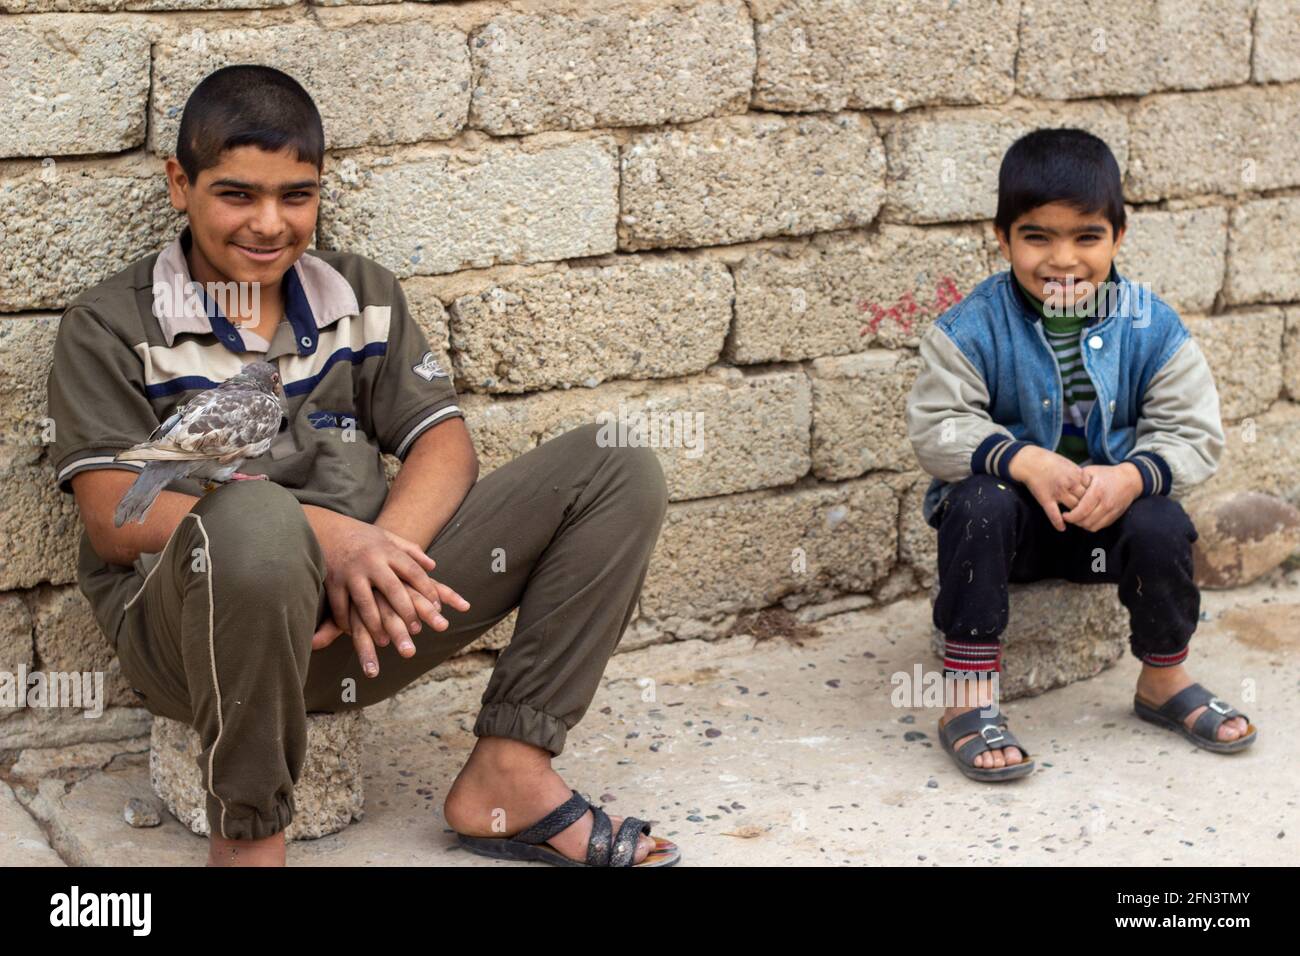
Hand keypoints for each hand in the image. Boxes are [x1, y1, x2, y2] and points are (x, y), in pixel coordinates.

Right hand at [309, 513, 468, 674]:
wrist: (326, 527)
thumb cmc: (363, 536)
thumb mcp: (388, 537)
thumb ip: (411, 551)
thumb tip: (433, 566)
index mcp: (388, 550)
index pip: (413, 572)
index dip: (427, 590)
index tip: (438, 608)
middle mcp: (371, 561)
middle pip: (394, 589)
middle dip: (407, 611)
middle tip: (417, 631)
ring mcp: (350, 573)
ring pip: (366, 603)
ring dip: (376, 624)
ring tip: (386, 641)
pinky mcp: (332, 582)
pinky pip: (340, 607)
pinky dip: (345, 622)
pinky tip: (352, 634)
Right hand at [1007, 445, 1091, 531]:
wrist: (1030, 461)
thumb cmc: (1050, 461)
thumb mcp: (1069, 464)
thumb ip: (1079, 475)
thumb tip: (1090, 484)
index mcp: (1077, 475)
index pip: (1092, 491)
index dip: (1094, 498)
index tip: (1095, 502)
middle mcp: (1069, 484)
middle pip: (1085, 501)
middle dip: (1088, 508)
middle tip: (1089, 515)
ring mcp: (1057, 492)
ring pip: (1074, 509)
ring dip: (1076, 515)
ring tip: (1077, 520)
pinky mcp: (1045, 498)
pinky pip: (1053, 514)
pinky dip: (1058, 522)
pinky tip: (1062, 528)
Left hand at [1061, 463, 1143, 531]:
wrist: (1130, 480)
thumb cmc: (1107, 474)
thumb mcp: (1091, 471)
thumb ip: (1078, 479)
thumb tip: (1067, 488)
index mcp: (1098, 492)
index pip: (1082, 511)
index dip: (1071, 516)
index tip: (1064, 515)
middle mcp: (1106, 504)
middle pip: (1086, 521)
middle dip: (1075, 521)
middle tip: (1069, 516)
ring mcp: (1112, 511)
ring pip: (1093, 526)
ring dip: (1082, 524)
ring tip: (1077, 518)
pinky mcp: (1115, 516)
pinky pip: (1101, 526)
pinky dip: (1091, 525)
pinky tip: (1086, 518)